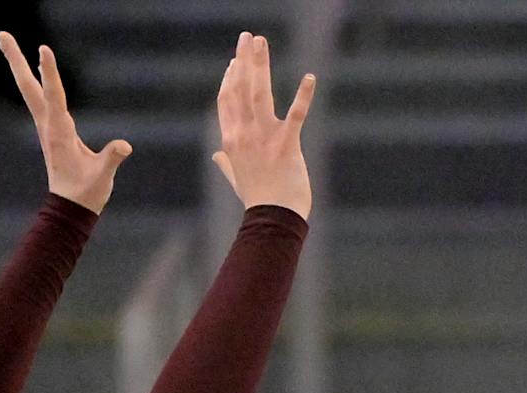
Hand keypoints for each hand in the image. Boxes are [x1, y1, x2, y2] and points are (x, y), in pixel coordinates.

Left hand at [0, 34, 130, 213]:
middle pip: (28, 86)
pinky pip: (40, 98)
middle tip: (1, 34)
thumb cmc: (86, 193)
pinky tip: (35, 72)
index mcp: (59, 133)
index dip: (50, 73)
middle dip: (16, 60)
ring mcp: (47, 126)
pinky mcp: (51, 129)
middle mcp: (48, 125)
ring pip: (30, 90)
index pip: (54, 96)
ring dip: (20, 66)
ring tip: (6, 42)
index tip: (44, 49)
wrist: (70, 208)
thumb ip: (111, 159)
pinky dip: (35, 81)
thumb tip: (124, 146)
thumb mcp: (102, 177)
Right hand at [211, 32, 315, 218]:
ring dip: (261, 65)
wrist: (273, 219)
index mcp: (230, 140)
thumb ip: (225, 163)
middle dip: (244, 60)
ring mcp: (264, 139)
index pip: (226, 101)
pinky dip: (304, 95)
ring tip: (261, 42)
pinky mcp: (287, 146)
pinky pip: (296, 115)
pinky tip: (310, 77)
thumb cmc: (257, 200)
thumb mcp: (236, 179)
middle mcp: (244, 134)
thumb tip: (216, 156)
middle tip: (248, 38)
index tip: (235, 61)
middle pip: (240, 88)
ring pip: (260, 93)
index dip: (230, 79)